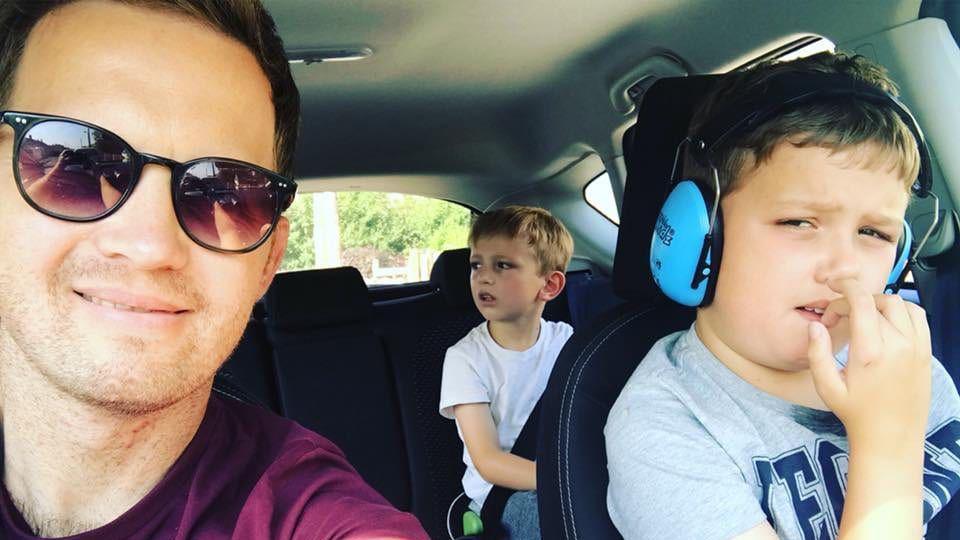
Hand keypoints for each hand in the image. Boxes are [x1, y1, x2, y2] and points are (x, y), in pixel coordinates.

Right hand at [807, 278, 930, 455]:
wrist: (892, 437)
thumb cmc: (855, 413)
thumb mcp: (826, 387)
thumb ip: (817, 353)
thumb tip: (815, 325)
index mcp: (870, 352)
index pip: (862, 302)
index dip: (845, 287)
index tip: (833, 288)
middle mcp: (898, 345)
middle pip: (880, 300)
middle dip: (856, 300)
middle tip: (839, 318)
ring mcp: (917, 348)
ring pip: (901, 304)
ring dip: (879, 304)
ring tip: (862, 319)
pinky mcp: (927, 353)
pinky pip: (919, 317)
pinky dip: (901, 311)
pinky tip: (885, 324)